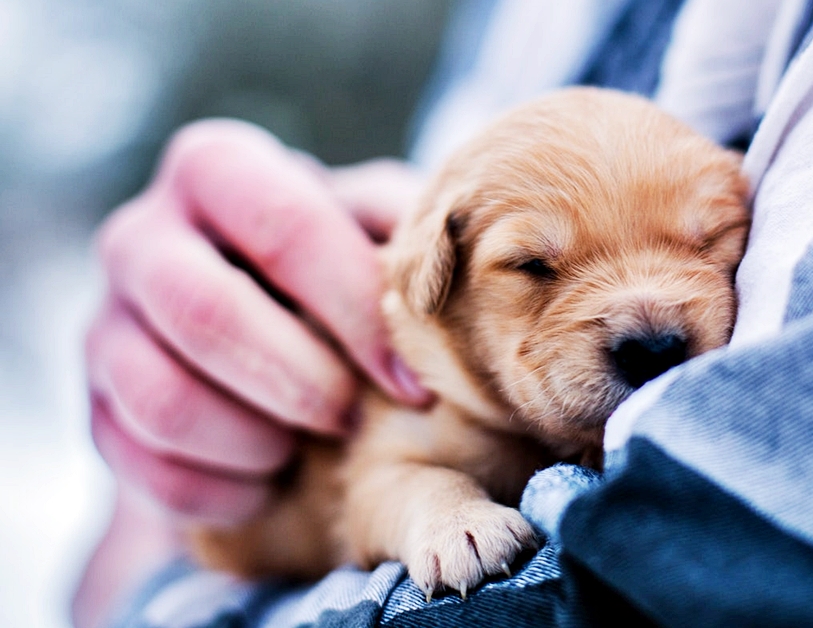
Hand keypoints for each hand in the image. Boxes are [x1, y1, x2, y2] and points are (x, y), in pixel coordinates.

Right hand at [86, 119, 431, 526]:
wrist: (260, 324)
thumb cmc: (339, 266)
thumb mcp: (376, 226)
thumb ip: (408, 227)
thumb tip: (469, 258)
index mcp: (217, 169)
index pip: (286, 226)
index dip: (357, 312)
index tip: (414, 382)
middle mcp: (141, 235)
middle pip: (203, 311)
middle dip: (299, 381)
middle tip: (353, 418)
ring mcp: (105, 323)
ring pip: (160, 397)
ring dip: (255, 439)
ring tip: (308, 446)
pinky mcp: (96, 407)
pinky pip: (143, 466)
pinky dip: (220, 490)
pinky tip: (269, 482)